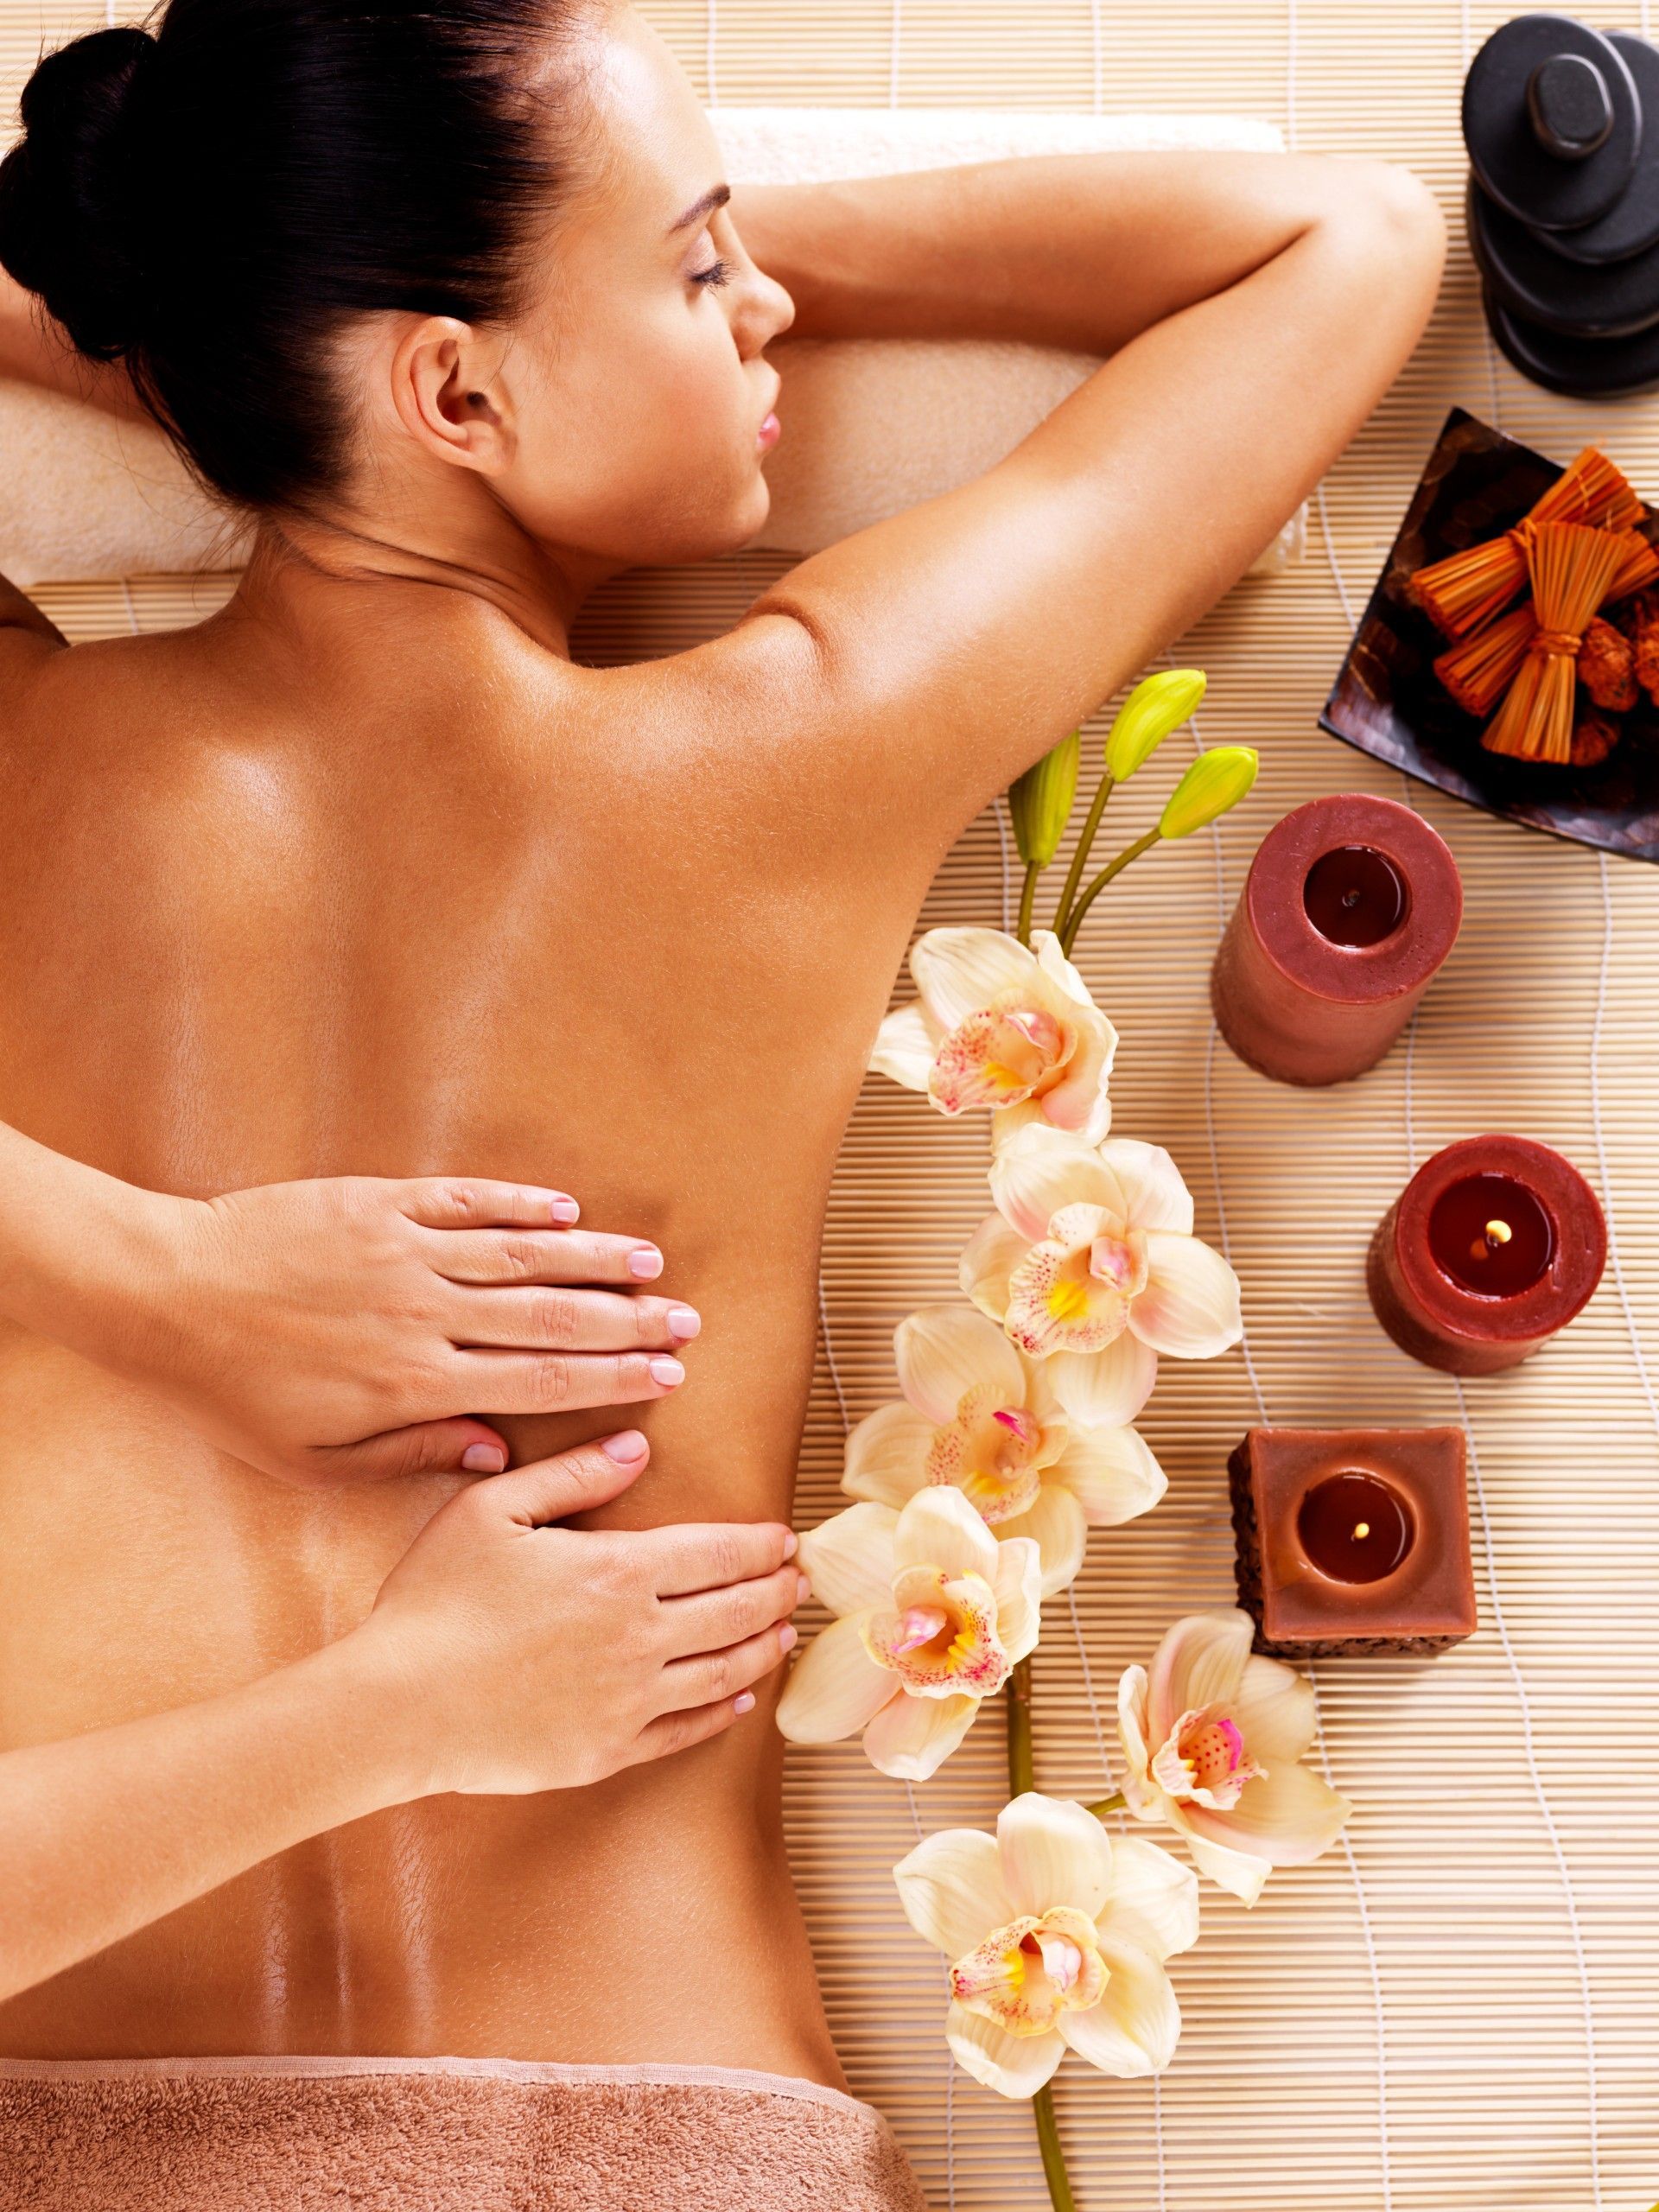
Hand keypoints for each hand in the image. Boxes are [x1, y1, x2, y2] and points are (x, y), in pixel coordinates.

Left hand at [99, 1174, 699, 1485]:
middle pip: (550, 1315)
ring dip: (593, 1258)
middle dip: (627, 1321)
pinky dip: (520, 1205)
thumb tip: (492, 1453)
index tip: (664, 1377)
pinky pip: (466, 1201)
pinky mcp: (378, 1203)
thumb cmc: (232, 1391)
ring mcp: (404, 1251)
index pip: (537, 1381)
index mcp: (413, 1382)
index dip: (610, 1379)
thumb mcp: (311, 1459)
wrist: (165, 1295)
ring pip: (521, 1254)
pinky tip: (566, 1211)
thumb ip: (408, 1455)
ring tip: (651, 1264)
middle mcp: (423, 1314)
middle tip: (685, 1324)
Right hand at [359, 1432, 802, 1793]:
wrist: (396, 1706)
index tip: (785, 1538)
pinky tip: (738, 1700)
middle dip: (776, 1591)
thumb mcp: (492, 1509)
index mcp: (617, 1571)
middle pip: (734, 1611)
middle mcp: (639, 1638)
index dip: (760, 1545)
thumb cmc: (433, 1599)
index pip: (717, 1553)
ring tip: (784, 1632)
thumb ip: (571, 1474)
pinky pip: (685, 1731)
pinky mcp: (607, 1752)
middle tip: (798, 1581)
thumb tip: (636, 1448)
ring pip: (722, 1672)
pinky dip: (723, 1711)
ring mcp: (628, 1701)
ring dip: (763, 1647)